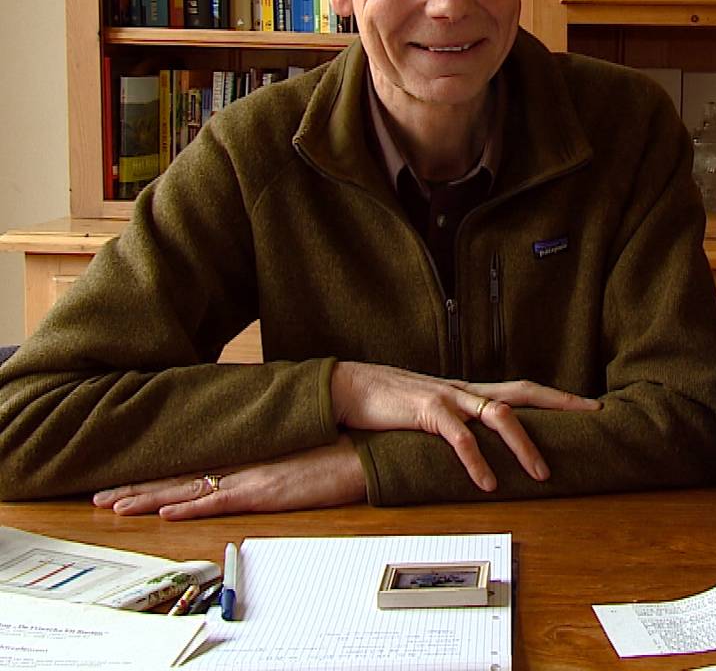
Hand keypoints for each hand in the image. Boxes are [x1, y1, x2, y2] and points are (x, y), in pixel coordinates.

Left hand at [92, 437, 365, 519]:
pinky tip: (167, 512)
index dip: (157, 472)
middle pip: (182, 476)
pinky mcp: (269, 492)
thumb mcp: (298, 450)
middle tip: (100, 496)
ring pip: (191, 489)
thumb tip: (250, 459)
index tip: (125, 477)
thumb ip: (271, 455)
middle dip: (138, 487)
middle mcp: (245, 462)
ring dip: (151, 498)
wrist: (368, 448)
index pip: (194, 463)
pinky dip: (192, 507)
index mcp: (250, 452)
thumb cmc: (340, 449)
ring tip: (115, 505)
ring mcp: (254, 476)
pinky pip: (222, 501)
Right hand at [330, 362, 601, 492]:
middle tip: (593, 417)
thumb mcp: (435, 414)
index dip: (558, 397)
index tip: (590, 406)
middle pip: (524, 393)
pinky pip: (459, 437)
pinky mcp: (427, 410)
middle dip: (560, 405)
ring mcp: (449, 397)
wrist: (352, 388)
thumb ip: (461, 425)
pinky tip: (487, 483)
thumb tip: (488, 447)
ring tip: (541, 474)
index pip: (525, 390)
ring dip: (524, 445)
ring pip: (499, 415)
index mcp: (472, 392)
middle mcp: (467, 390)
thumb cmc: (393, 404)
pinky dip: (476, 461)